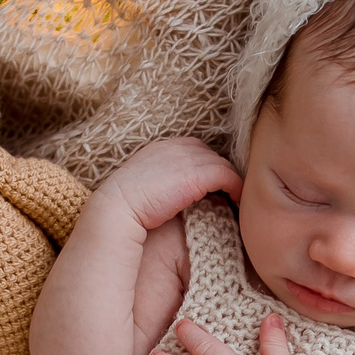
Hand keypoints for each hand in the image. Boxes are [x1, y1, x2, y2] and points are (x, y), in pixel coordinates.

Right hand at [99, 136, 242, 231]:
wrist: (116, 208)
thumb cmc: (124, 206)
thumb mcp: (142, 187)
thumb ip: (160, 184)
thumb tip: (171, 198)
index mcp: (161, 148)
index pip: (194, 150)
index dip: (205, 167)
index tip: (211, 186)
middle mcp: (176, 147)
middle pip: (210, 155)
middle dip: (220, 172)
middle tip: (229, 193)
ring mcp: (187, 158)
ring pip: (221, 165)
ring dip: (231, 181)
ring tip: (237, 199)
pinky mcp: (197, 174)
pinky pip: (227, 176)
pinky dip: (236, 188)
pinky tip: (237, 202)